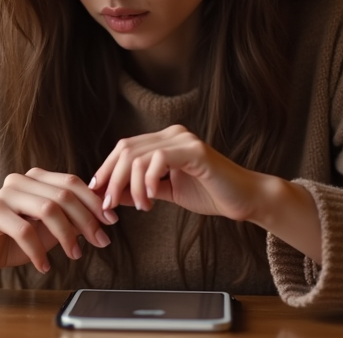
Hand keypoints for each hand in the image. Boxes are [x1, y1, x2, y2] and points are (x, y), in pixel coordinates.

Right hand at [0, 168, 117, 275]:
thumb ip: (72, 218)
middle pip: (63, 195)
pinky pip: (24, 231)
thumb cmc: (17, 239)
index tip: (111, 222)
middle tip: (100, 242)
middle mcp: (20, 180)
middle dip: (86, 220)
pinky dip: (39, 252)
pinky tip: (45, 265)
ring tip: (75, 255)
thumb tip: (106, 215)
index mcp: (36, 178)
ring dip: (66, 235)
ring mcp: (5, 195)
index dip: (94, 201)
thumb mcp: (50, 228)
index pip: (71, 183)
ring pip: (47, 209)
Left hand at [91, 125, 259, 220]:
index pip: (125, 148)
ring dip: (132, 186)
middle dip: (112, 179)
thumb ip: (141, 189)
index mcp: (165, 140)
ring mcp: (184, 140)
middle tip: (108, 205)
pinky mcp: (195, 151)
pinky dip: (149, 181)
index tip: (97, 193)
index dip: (107, 169)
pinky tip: (152, 200)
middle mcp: (173, 134)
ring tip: (140, 207)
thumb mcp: (167, 192)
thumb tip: (111, 194)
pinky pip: (159, 160)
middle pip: (126, 149)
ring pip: (139, 157)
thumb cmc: (210, 195)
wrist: (245, 200)